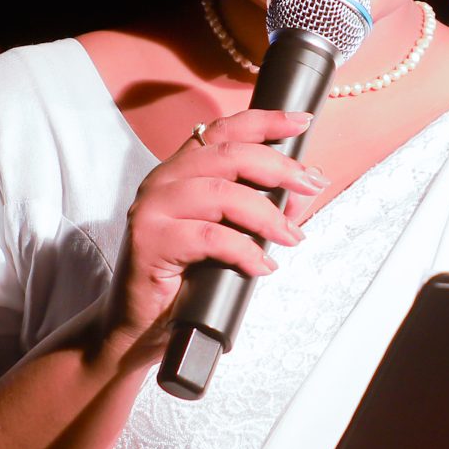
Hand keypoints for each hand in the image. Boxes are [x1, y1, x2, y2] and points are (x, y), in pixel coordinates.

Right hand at [100, 108, 326, 358]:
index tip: (302, 123)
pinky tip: (261, 266)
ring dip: (266, 215)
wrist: (138, 326)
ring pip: (221, 194)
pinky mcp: (149, 240)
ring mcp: (152, 208)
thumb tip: (302, 196)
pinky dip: (244, 250)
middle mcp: (163, 180)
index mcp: (181, 171)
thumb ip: (260, 212)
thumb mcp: (230, 238)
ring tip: (290, 237)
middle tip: (310, 186)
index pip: (224, 131)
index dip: (265, 122)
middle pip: (228, 155)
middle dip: (278, 168)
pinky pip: (209, 237)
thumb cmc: (184, 280)